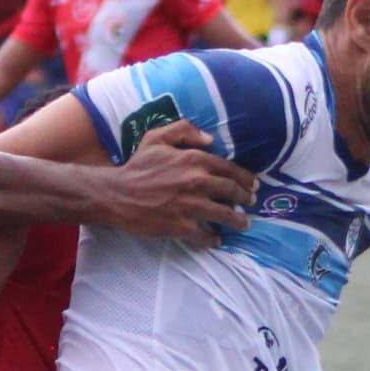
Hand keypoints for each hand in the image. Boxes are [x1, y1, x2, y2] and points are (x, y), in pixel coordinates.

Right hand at [86, 121, 254, 242]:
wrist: (117, 194)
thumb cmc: (137, 166)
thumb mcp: (156, 137)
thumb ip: (184, 130)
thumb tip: (210, 139)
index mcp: (194, 159)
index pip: (229, 168)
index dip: (244, 177)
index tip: (252, 184)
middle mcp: (197, 181)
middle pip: (231, 191)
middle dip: (245, 198)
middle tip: (251, 202)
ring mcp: (191, 205)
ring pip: (225, 214)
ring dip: (238, 221)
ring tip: (244, 224)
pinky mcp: (183, 226)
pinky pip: (206, 234)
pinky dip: (213, 238)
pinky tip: (216, 240)